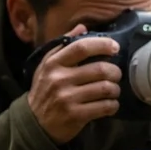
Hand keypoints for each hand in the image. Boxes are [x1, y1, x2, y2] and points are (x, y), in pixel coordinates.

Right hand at [28, 24, 122, 144]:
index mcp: (53, 63)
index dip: (103, 45)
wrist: (34, 123)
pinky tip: (110, 104)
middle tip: (116, 75)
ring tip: (113, 90)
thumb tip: (82, 26)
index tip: (114, 48)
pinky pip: (105, 107)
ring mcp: (67, 98)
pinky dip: (112, 105)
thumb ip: (64, 45)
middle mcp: (59, 79)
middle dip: (115, 71)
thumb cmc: (45, 90)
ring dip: (115, 89)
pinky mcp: (76, 115)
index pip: (82, 47)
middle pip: (100, 69)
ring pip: (106, 88)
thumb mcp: (48, 65)